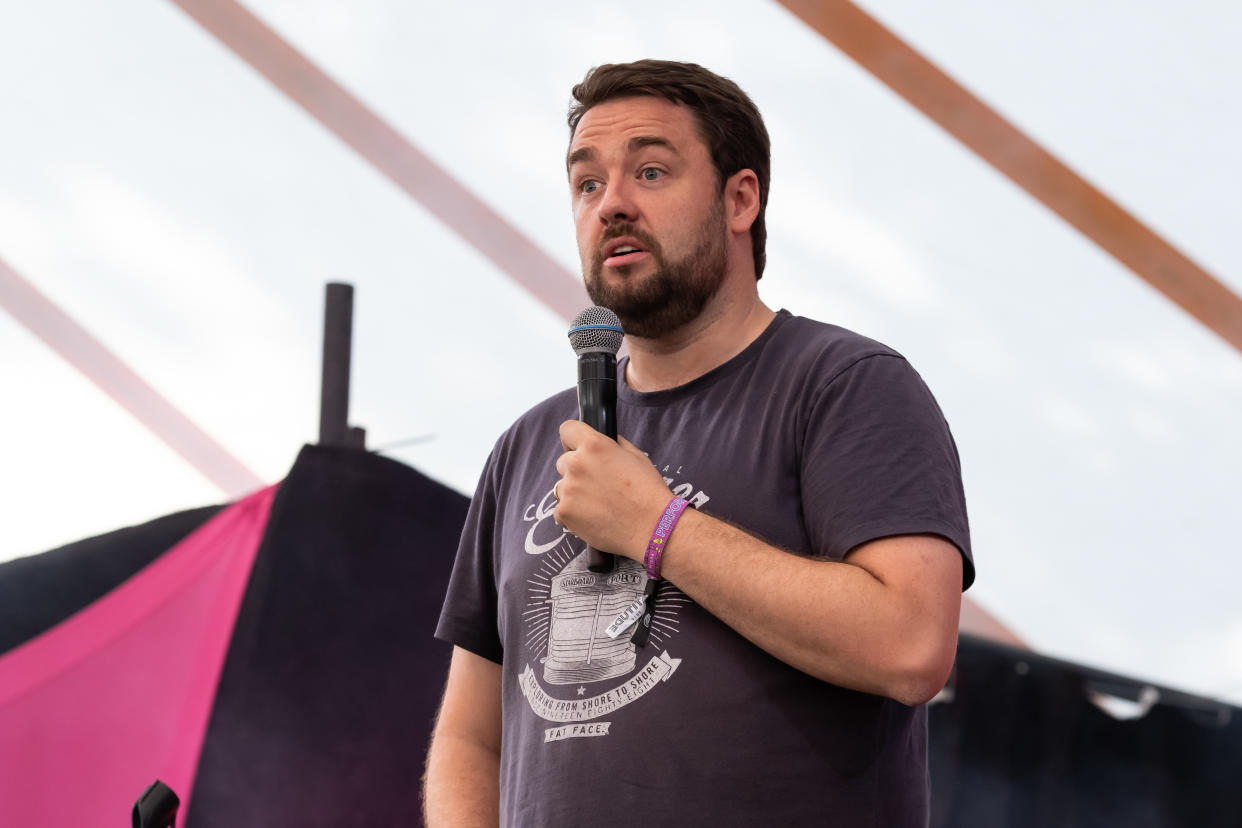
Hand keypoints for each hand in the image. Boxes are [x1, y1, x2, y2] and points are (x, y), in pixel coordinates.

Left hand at [553, 421, 671, 561]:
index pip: (567, 429)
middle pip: (563, 461)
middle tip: (598, 485)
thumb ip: (613, 444)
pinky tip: (593, 518)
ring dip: (574, 493)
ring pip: (562, 487)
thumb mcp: (636, 456)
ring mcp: (568, 489)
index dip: (573, 440)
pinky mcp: (565, 512)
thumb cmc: (648, 491)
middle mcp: (577, 464)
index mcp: (594, 445)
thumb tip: (602, 440)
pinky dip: (573, 514)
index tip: (577, 448)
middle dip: (577, 471)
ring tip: (598, 504)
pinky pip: (561, 510)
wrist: (652, 527)